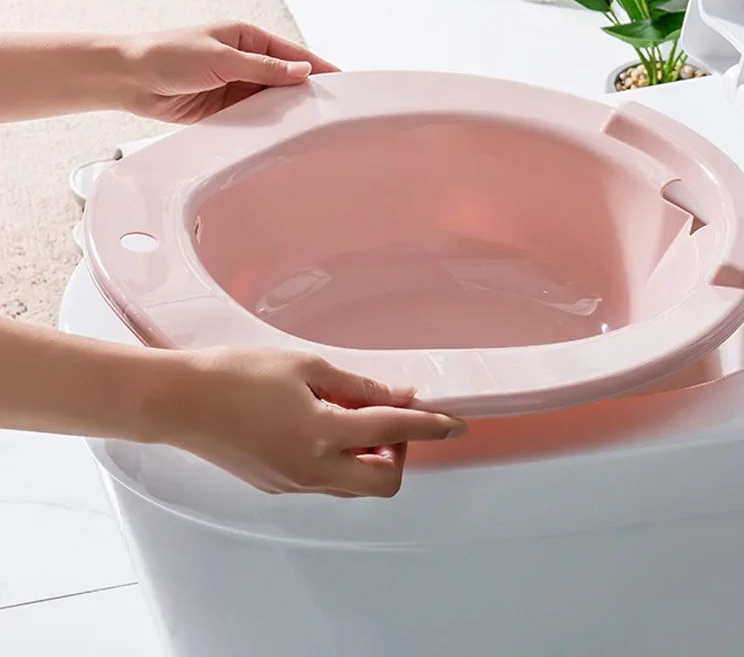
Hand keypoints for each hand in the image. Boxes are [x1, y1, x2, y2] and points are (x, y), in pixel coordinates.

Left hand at [118, 20, 337, 123]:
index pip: (292, 55)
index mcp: (247, 38)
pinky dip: (265, 127)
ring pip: (271, 103)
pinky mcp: (225, 111)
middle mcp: (245, 63)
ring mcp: (236, 88)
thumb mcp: (221, 57)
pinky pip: (253, 120)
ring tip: (308, 128)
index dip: (318, 68)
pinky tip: (278, 136)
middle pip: (285, 81)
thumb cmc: (167, 54)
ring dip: (284, 114)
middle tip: (329, 112)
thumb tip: (301, 71)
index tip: (342, 81)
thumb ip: (263, 68)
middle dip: (305, 95)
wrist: (129, 78)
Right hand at [165, 349, 466, 497]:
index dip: (430, 425)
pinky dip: (341, 459)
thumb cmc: (234, 375)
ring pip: (355, 485)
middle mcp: (312, 470)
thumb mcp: (305, 367)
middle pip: (384, 481)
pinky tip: (325, 427)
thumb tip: (395, 394)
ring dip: (370, 457)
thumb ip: (357, 385)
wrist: (180, 401)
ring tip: (353, 417)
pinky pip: (327, 481)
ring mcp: (294, 484)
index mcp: (321, 435)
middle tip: (390, 416)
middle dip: (400, 451)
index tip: (453, 422)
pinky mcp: (278, 486)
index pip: (394, 431)